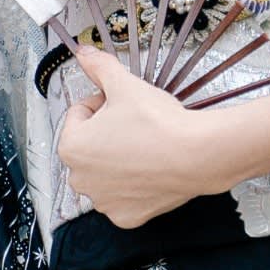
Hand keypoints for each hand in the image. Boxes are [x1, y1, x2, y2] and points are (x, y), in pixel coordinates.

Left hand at [57, 43, 237, 228]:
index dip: (102, 103)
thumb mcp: (124, 85)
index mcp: (71, 147)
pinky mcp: (125, 216)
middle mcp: (80, 179)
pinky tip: (150, 170)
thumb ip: (99, 67)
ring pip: (106, 172)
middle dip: (108, 133)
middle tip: (136, 125)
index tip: (123, 104)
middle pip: (90, 146)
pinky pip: (124, 197)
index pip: (79, 114)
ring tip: (144, 146)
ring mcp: (103, 201)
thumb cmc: (160, 124)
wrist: (198, 154)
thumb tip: (84, 53)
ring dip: (119, 160)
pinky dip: (135, 185)